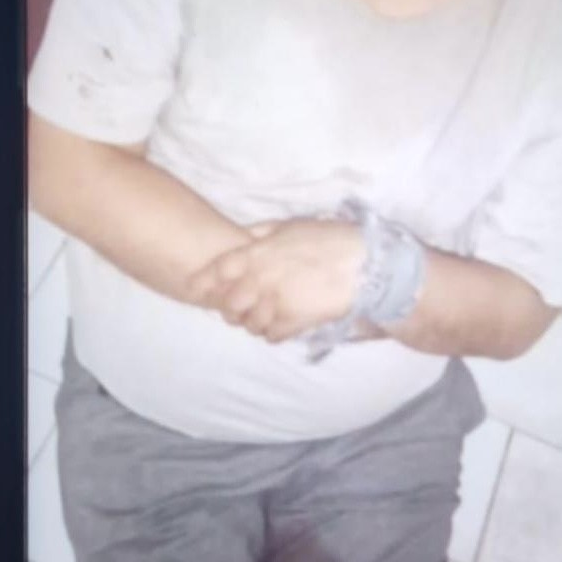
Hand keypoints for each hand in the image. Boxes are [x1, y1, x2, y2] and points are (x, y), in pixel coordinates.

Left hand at [186, 218, 364, 341]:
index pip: (217, 270)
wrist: (365, 266)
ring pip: (248, 324)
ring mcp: (277, 304)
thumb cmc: (330, 239)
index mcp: (259, 253)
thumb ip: (262, 232)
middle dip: (229, 306)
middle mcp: (262, 281)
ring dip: (251, 321)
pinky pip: (271, 336)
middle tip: (238, 304)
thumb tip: (243, 237)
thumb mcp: (292, 225)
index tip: (197, 288)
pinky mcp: (294, 323)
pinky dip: (272, 332)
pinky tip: (280, 323)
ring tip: (262, 314)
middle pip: (228, 303)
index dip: (203, 280)